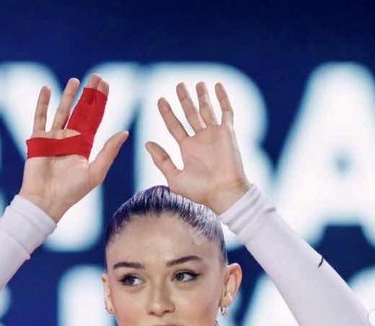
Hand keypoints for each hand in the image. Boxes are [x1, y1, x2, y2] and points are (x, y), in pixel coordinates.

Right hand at [19, 74, 128, 222]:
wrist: (46, 201)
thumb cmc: (72, 192)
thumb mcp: (96, 172)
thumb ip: (109, 151)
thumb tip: (125, 132)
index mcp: (84, 146)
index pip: (95, 119)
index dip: (101, 102)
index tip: (106, 85)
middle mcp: (70, 140)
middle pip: (81, 111)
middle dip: (89, 94)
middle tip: (96, 76)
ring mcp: (53, 139)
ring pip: (62, 111)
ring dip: (68, 96)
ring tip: (76, 80)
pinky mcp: (38, 140)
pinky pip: (40, 118)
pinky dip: (43, 104)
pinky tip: (46, 89)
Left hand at [145, 81, 250, 212]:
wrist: (223, 194)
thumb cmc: (199, 191)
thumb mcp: (174, 177)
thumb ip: (161, 160)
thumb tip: (147, 143)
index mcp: (187, 149)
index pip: (175, 126)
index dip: (167, 113)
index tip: (160, 100)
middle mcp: (200, 140)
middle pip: (190, 114)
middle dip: (184, 100)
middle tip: (179, 85)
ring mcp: (214, 135)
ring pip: (207, 110)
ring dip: (202, 96)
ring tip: (198, 83)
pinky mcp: (227, 133)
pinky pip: (226, 112)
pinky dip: (222, 98)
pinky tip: (217, 86)